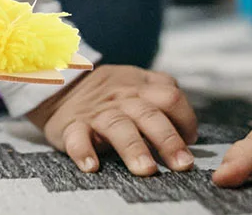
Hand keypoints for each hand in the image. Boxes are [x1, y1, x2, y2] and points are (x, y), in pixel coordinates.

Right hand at [26, 64, 197, 175]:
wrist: (61, 82)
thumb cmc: (108, 91)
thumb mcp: (134, 81)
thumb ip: (161, 93)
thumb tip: (190, 131)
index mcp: (140, 87)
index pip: (171, 97)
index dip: (186, 119)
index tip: (190, 141)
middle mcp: (122, 99)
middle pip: (149, 114)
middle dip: (168, 140)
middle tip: (182, 164)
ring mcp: (98, 112)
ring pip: (118, 126)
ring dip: (134, 148)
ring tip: (146, 170)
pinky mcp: (74, 126)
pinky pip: (77, 137)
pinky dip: (83, 151)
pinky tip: (91, 166)